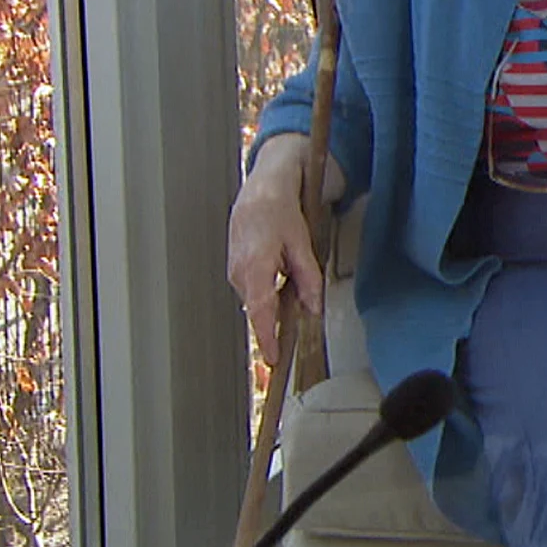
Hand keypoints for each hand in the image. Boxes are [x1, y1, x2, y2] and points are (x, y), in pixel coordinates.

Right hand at [226, 164, 323, 365]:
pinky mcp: (234, 266)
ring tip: (290, 276)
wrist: (261, 188)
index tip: (272, 358)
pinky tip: (279, 272)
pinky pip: (252, 287)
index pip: (260, 312)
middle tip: (297, 315)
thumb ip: (308, 279)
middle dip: (276, 318)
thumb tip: (313, 307)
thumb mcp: (301, 244)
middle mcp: (239, 272)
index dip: (266, 337)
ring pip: (256, 298)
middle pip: (259, 308)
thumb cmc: (279, 211)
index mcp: (256, 268)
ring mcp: (234, 269)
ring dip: (273, 299)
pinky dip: (266, 288)